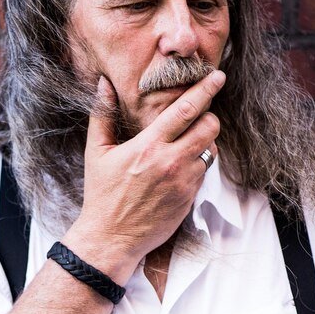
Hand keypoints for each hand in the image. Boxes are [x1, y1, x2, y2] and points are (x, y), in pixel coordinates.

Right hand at [65, 70, 224, 283]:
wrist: (112, 237)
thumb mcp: (97, 152)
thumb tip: (104, 84)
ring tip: (187, 142)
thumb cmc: (102, 194)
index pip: (185, 110)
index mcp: (148, 146)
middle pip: (209, 127)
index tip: (217, 76)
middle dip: (209, 116)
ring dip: (205, 141)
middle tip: (199, 115)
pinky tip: (181, 165)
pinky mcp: (189, 198)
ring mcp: (183, 182)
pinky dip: (198, 163)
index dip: (205, 89)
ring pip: (211, 149)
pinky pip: (205, 172)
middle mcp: (170, 162)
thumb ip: (102, 115)